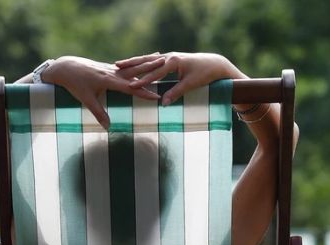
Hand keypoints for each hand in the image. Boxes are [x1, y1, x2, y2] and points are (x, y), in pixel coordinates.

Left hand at [41, 56, 160, 128]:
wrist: (66, 67)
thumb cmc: (75, 84)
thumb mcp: (86, 100)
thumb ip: (98, 113)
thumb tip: (108, 128)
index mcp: (108, 80)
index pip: (130, 87)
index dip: (144, 92)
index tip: (157, 96)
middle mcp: (112, 72)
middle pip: (135, 72)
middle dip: (151, 71)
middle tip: (166, 68)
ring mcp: (111, 68)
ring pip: (132, 67)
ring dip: (146, 64)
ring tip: (161, 60)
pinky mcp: (109, 67)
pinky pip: (127, 66)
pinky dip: (137, 64)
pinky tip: (144, 62)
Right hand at [116, 52, 244, 105]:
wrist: (214, 64)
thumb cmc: (204, 74)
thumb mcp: (191, 84)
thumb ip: (176, 93)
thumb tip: (164, 103)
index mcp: (173, 62)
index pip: (154, 73)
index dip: (142, 80)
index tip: (130, 86)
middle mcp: (169, 56)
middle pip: (146, 61)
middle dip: (131, 66)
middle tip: (116, 68)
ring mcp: (168, 56)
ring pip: (146, 59)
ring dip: (132, 62)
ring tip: (118, 64)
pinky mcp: (169, 58)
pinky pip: (151, 59)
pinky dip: (140, 61)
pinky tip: (132, 63)